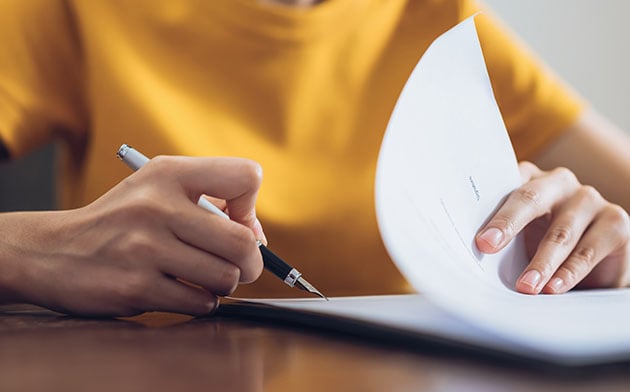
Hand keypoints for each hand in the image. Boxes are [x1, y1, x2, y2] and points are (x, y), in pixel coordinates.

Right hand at [0, 156, 265, 315]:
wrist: (53, 251)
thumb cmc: (122, 221)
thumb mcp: (158, 188)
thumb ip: (212, 201)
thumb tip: (258, 238)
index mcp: (168, 173)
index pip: (246, 177)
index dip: (250, 207)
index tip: (235, 222)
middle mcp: (157, 206)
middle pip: (244, 242)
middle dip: (251, 262)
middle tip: (238, 266)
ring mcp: (145, 248)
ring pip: (226, 277)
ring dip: (223, 284)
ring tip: (203, 277)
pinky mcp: (137, 286)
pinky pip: (200, 303)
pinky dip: (201, 302)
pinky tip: (181, 291)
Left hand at [476, 162, 629, 293]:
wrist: (594, 264)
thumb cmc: (542, 244)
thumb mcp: (519, 237)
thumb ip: (500, 236)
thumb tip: (471, 253)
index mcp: (528, 179)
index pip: (503, 184)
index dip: (487, 207)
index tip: (476, 236)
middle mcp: (558, 182)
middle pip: (531, 198)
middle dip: (507, 223)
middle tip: (487, 247)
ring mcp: (589, 199)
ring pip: (560, 231)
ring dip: (541, 262)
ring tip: (525, 286)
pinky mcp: (615, 221)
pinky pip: (588, 249)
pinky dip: (570, 272)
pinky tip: (555, 287)